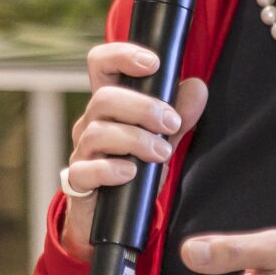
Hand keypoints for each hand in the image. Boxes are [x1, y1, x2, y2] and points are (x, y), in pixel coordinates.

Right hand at [58, 43, 208, 263]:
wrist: (110, 219)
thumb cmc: (135, 169)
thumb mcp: (162, 139)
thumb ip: (179, 115)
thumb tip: (197, 86)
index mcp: (110, 105)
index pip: (101, 64)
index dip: (121, 55)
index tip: (153, 63)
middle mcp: (90, 123)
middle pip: (104, 98)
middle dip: (142, 107)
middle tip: (171, 124)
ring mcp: (82, 152)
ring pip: (96, 132)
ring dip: (134, 140)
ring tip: (162, 154)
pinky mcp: (78, 182)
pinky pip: (85, 171)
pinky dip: (110, 170)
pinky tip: (131, 173)